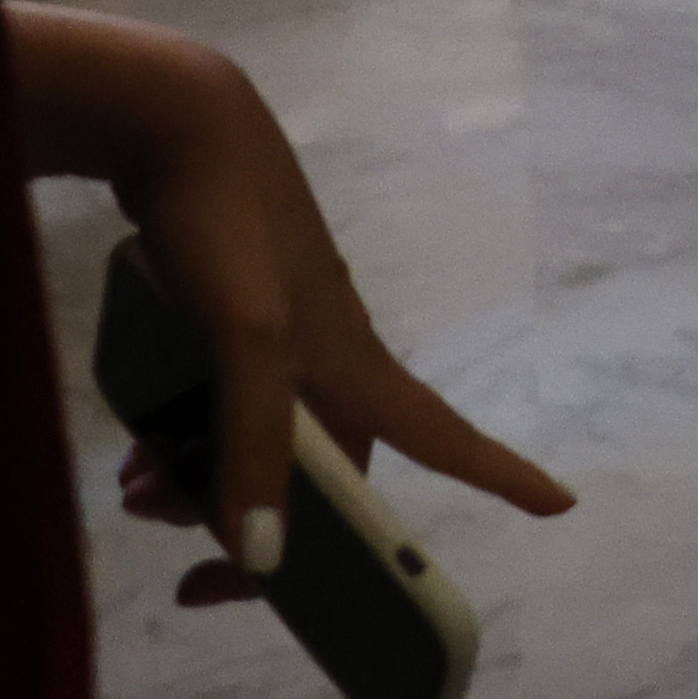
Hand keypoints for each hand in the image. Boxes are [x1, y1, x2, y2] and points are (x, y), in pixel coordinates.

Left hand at [86, 26, 576, 602]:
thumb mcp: (240, 340)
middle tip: (194, 577)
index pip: (444, 436)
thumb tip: (266, 558)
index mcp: (354, 364)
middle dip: (268, 532)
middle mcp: (326, 355)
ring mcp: (277, 331)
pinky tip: (137, 441)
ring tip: (139, 494)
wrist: (172, 120)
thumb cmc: (224, 220)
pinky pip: (216, 402)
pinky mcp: (229, 309)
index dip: (503, 472)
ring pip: (257, 439)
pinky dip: (183, 437)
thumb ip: (253, 444)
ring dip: (205, 486)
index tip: (560, 502)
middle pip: (324, 472)